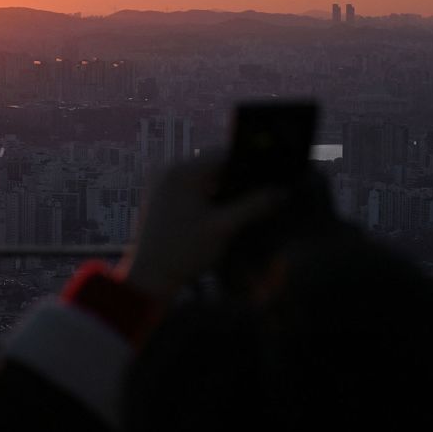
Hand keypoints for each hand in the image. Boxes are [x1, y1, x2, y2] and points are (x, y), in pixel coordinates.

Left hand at [118, 155, 284, 300]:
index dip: (252, 162)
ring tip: (252, 199)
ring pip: (205, 176)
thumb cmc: (184, 251)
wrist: (150, 276)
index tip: (274, 172)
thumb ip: (254, 206)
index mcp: (183, 171)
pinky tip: (229, 208)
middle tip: (267, 188)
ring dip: (226, 186)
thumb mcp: (223, 227)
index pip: (225, 154)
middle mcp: (170, 169)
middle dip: (240, 176)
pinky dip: (211, 194)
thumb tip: (282, 192)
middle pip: (215, 164)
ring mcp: (164, 182)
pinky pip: (193, 186)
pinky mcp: (163, 196)